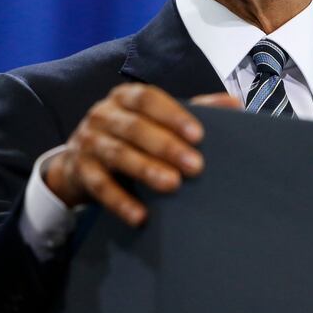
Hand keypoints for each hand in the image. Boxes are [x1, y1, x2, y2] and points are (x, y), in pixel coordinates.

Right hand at [44, 83, 241, 225]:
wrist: (77, 162)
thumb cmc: (130, 135)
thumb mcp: (155, 118)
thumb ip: (194, 109)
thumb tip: (234, 103)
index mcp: (125, 97)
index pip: (148, 99)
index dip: (173, 115)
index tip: (198, 135)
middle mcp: (103, 115)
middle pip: (135, 128)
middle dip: (166, 146)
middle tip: (195, 166)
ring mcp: (88, 142)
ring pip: (118, 155)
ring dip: (146, 170)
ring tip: (172, 185)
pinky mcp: (80, 171)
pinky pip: (100, 187)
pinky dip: (120, 201)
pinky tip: (141, 216)